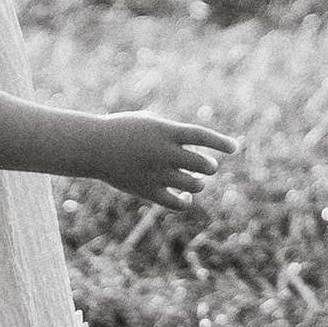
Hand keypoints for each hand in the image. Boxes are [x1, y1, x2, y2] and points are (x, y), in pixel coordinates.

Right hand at [94, 110, 240, 211]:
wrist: (92, 147)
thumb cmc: (120, 130)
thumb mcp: (147, 122)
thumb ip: (171, 133)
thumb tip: (194, 147)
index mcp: (165, 131)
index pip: (202, 136)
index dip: (220, 142)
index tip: (234, 148)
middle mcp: (164, 152)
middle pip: (203, 164)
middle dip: (208, 166)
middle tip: (206, 167)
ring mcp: (157, 173)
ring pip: (193, 185)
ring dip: (198, 183)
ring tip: (194, 181)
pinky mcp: (148, 191)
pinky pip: (177, 204)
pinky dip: (185, 202)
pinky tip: (184, 199)